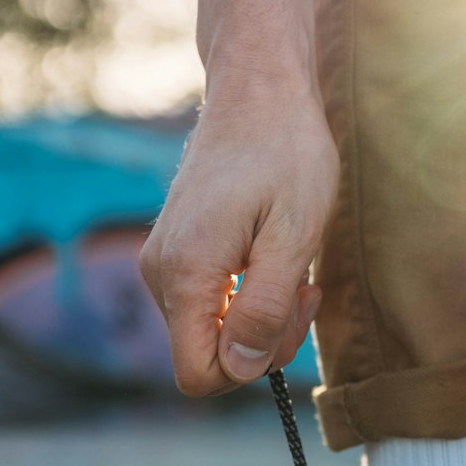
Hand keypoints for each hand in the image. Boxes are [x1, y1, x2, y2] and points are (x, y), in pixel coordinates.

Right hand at [139, 0, 338, 396]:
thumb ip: (265, 308)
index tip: (288, 317)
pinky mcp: (174, 251)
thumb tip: (239, 368)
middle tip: (305, 291)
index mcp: (187, 273)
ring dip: (258, 317)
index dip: (248, 370)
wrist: (257, 90)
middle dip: (262, 342)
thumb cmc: (286, 154)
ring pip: (207, 333)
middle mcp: (161, 273)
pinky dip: (243, 298)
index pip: (197, 376)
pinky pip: (205, 305)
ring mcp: (162, 261)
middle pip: (205, 357)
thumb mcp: (294, 236)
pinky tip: (272, 260)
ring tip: (293, 269)